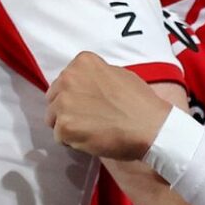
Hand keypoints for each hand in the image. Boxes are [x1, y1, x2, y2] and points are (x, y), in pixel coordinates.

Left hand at [46, 51, 170, 159]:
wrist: (151, 127)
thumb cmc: (139, 101)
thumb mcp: (117, 74)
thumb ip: (95, 76)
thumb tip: (84, 83)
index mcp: (82, 63)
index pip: (64, 81)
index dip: (75, 95)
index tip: (90, 103)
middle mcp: (68, 79)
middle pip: (54, 98)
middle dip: (67, 109)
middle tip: (89, 119)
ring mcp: (64, 103)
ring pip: (53, 118)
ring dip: (68, 126)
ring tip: (91, 130)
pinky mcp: (64, 126)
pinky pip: (59, 136)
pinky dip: (72, 141)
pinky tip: (91, 140)